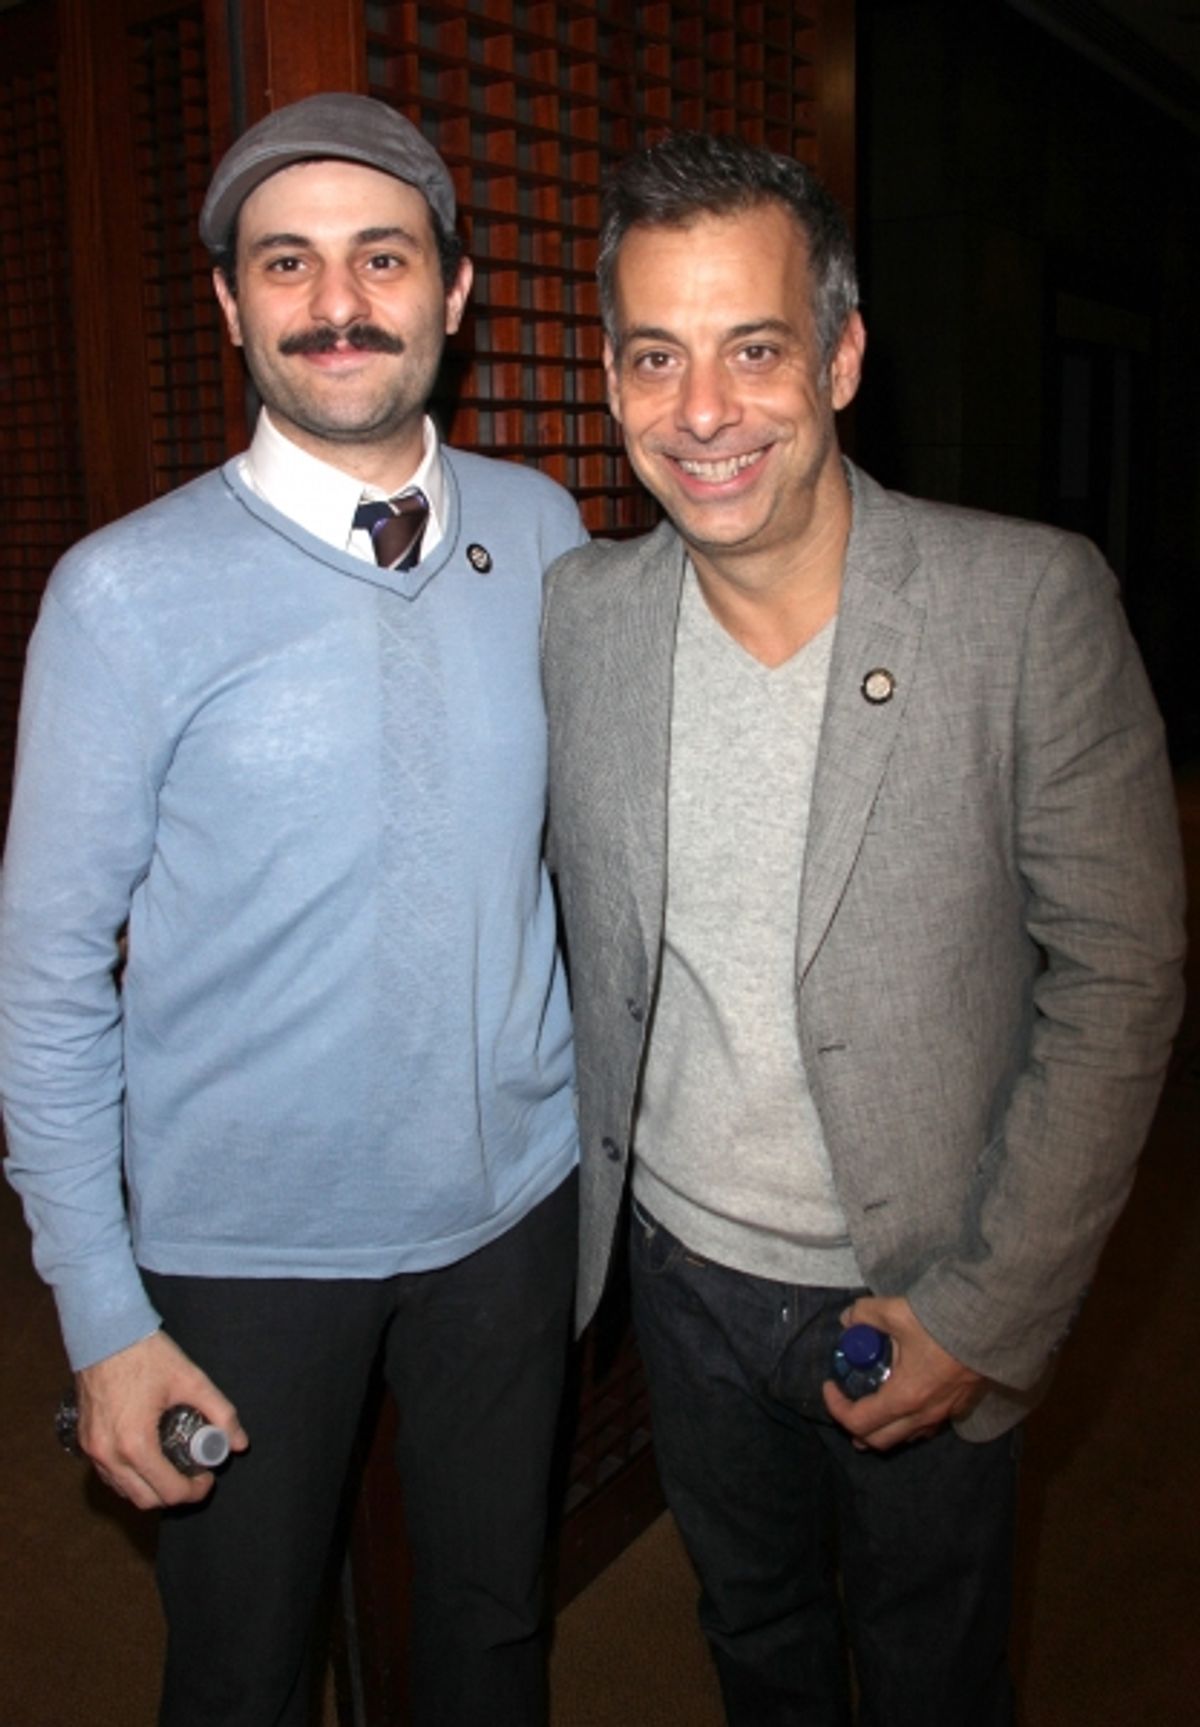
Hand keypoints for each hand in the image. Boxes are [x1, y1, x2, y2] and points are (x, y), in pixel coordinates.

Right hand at [75, 1331, 248, 1509]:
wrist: (105, 1333)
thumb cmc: (146, 1354)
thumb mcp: (191, 1380)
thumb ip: (221, 1412)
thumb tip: (239, 1443)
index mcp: (136, 1443)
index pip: (169, 1492)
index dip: (195, 1491)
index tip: (208, 1476)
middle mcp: (109, 1455)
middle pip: (146, 1500)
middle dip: (174, 1494)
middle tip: (193, 1475)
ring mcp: (92, 1451)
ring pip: (124, 1491)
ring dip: (151, 1489)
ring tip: (173, 1467)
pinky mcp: (84, 1442)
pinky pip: (108, 1475)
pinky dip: (129, 1478)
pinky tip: (148, 1460)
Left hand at [822, 1296, 986, 1450]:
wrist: (991, 1326)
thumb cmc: (942, 1323)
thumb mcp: (895, 1311)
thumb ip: (865, 1315)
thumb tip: (847, 1320)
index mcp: (904, 1397)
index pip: (858, 1421)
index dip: (836, 1407)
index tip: (829, 1386)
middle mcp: (923, 1416)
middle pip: (878, 1441)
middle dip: (855, 1428)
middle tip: (846, 1403)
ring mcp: (943, 1416)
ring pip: (904, 1438)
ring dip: (882, 1429)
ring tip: (871, 1407)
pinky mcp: (959, 1409)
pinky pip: (926, 1428)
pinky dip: (907, 1422)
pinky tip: (905, 1401)